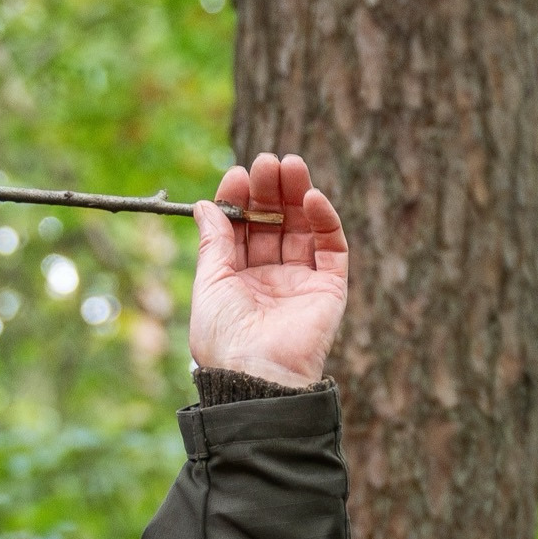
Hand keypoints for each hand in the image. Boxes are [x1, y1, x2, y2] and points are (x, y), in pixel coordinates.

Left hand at [188, 153, 348, 390]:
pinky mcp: (330, 288)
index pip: (244, 230)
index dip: (241, 201)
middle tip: (267, 162)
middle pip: (275, 223)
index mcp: (240, 279)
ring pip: (304, 228)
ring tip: (290, 165)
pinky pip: (332, 248)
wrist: (255, 376)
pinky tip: (311, 197)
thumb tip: (205, 204)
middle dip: (270, 191)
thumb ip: (213, 243)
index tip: (237, 175)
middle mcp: (272, 278)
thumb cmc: (223, 339)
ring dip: (297, 195)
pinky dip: (325, 220)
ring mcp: (302, 282)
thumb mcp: (209, 284)